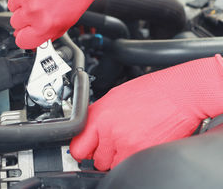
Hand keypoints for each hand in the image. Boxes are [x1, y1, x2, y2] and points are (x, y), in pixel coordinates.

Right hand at [6, 0, 131, 48]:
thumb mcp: (66, 23)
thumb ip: (46, 34)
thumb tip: (31, 41)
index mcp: (44, 26)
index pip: (21, 41)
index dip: (24, 36)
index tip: (26, 31)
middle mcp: (33, 10)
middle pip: (15, 23)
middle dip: (24, 17)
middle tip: (37, 8)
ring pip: (12, 5)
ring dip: (21, 1)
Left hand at [70, 55, 222, 170]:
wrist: (179, 94)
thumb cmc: (150, 92)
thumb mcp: (114, 97)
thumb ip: (98, 116)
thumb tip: (88, 131)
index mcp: (100, 116)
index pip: (78, 147)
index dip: (81, 150)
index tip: (84, 150)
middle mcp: (110, 132)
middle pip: (96, 160)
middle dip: (103, 154)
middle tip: (114, 143)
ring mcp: (127, 144)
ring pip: (113, 165)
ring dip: (118, 158)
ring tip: (130, 140)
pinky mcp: (143, 153)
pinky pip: (130, 165)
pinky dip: (133, 159)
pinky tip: (140, 143)